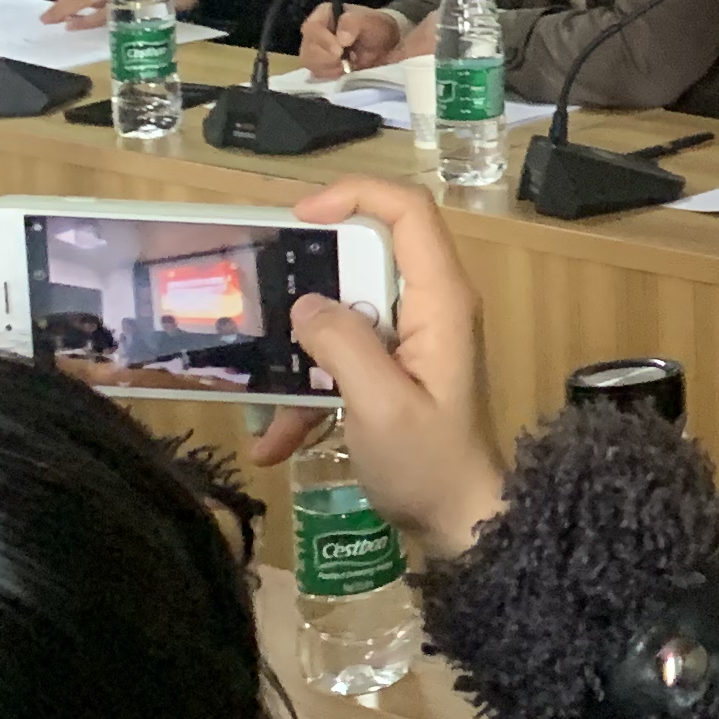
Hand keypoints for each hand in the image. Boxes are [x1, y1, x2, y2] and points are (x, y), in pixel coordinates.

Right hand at [264, 177, 504, 560]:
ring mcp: (412, 338)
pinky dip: (308, 394)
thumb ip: (342, 346)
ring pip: (342, 315)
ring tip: (261, 390)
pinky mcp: (394, 369)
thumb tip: (305, 304)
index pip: (409, 211)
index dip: (355, 195)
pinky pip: (342, 360)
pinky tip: (275, 441)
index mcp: (440, 301)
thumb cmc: (428, 464)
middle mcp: (430, 307)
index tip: (298, 217)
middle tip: (258, 304)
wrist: (460, 523)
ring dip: (299, 354)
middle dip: (307, 282)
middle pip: (364, 259)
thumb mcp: (379, 405)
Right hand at [301, 3, 408, 76]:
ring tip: (345, 65)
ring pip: (308, 61)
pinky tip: (342, 71)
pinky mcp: (318, 64)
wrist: (385, 46)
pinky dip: (330, 74)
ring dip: (328, 67)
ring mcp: (314, 48)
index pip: (312, 26)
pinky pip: (315, 72)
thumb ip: (353, 23)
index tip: (339, 50)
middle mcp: (315, 30)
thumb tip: (341, 38)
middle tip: (343, 59)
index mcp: (325, 14)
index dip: (323, 40)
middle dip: (326, 57)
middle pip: (308, 46)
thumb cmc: (375, 28)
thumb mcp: (370, 20)